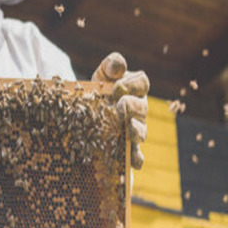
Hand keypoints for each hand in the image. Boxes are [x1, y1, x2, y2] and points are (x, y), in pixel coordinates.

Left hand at [92, 52, 148, 170]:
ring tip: (130, 130)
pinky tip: (133, 163)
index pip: (142, 83)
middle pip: (142, 108)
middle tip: (120, 107)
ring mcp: (134, 129)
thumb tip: (119, 66)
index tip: (116, 87)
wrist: (86, 111)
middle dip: (132, 108)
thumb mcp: (102, 74)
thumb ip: (111, 65)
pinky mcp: (126, 148)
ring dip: (137, 131)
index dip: (132, 84)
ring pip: (141, 131)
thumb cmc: (99, 89)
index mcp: (135, 88)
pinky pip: (136, 155)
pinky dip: (136, 158)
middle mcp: (138, 109)